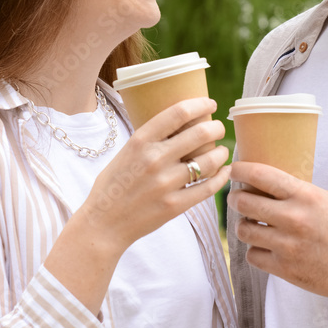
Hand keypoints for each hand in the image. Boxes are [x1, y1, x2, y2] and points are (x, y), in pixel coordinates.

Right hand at [78, 97, 230, 254]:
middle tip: (219, 129)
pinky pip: (208, 187)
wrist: (103, 223)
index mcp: (140, 141)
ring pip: (209, 161)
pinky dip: (221, 177)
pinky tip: (224, 171)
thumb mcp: (126, 152)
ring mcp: (166, 183)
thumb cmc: (113, 185)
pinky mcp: (175, 205)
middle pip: (200, 133)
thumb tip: (179, 124)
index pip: (178, 113)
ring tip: (222, 151)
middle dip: (216, 128)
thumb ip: (150, 139)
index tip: (210, 104)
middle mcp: (155, 159)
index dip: (201, 105)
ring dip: (221, 153)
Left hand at [228, 161, 327, 300]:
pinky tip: (264, 247)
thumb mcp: (325, 199)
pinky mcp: (284, 268)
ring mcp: (287, 245)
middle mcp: (293, 218)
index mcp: (305, 196)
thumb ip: (296, 191)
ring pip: (243, 230)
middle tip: (237, 199)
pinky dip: (255, 250)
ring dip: (244, 225)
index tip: (234, 169)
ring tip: (252, 224)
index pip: (261, 175)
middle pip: (243, 202)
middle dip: (235, 198)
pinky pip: (252, 255)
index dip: (240, 170)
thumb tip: (264, 182)